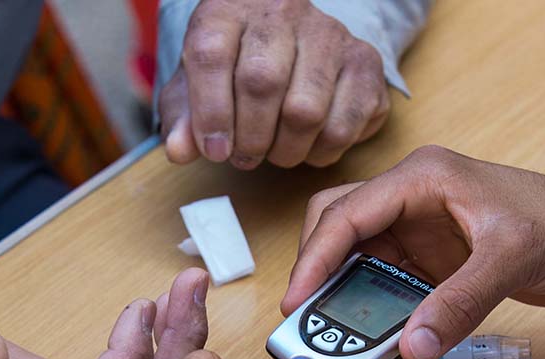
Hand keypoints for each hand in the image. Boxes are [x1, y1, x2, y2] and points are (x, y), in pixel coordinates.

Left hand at [159, 0, 390, 169]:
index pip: (211, 54)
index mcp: (228, 9)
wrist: (291, 41)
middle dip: (249, 138)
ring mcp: (330, 34)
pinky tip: (309, 146)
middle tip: (244, 158)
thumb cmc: (234, 68)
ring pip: (306, 110)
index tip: (214, 151)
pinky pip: (345, 124)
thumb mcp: (195, 86)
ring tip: (276, 153)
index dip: (210, 112)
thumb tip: (179, 151)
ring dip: (286, 150)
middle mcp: (281, 12)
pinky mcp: (365, 61)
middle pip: (262, 82)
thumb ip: (182, 118)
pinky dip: (323, 151)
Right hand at [283, 146, 544, 358]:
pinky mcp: (434, 263)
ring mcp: (422, 232)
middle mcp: (414, 199)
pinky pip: (386, 286)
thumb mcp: (510, 259)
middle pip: (338, 229)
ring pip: (357, 260)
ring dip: (343, 295)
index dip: (314, 257)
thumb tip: (411, 346)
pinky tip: (373, 336)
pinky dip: (373, 310)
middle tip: (306, 318)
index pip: (346, 212)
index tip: (297, 299)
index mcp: (423, 177)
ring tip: (332, 334)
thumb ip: (458, 304)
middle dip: (317, 272)